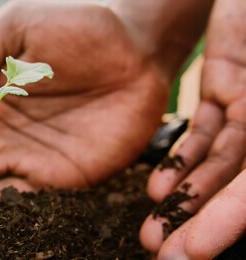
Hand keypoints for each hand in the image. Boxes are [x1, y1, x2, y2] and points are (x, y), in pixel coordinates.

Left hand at [140, 0, 245, 257]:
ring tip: (151, 232)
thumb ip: (237, 130)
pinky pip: (204, 131)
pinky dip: (182, 160)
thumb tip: (233, 146)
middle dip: (201, 222)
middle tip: (163, 254)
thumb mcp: (245, 78)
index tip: (193, 252)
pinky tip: (157, 188)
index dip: (230, 220)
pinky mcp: (225, 89)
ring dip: (184, 199)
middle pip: (237, 186)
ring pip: (216, 164)